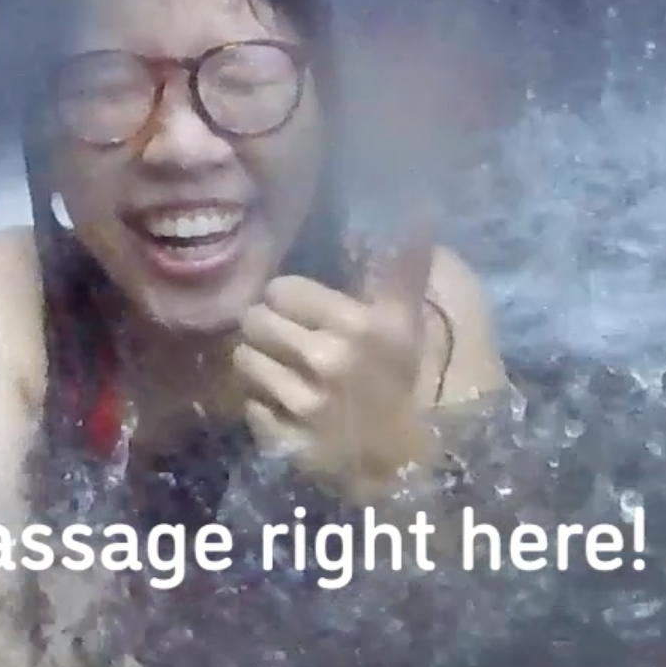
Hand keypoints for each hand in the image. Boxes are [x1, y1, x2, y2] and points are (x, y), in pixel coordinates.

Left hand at [231, 232, 436, 499]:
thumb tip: (421, 205)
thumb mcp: (405, 322)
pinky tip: (285, 406)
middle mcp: (325, 362)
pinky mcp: (284, 441)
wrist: (400, 461)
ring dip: (259, 364)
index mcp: (355, 326)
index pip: (280, 290)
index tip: (305, 313)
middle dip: (268, 329)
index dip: (289, 299)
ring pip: (245, 360)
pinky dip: (261, 404)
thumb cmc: (397, 381)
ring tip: (283, 371)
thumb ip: (404, 265)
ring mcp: (302, 404)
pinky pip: (248, 405)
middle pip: (255, 321)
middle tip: (287, 341)